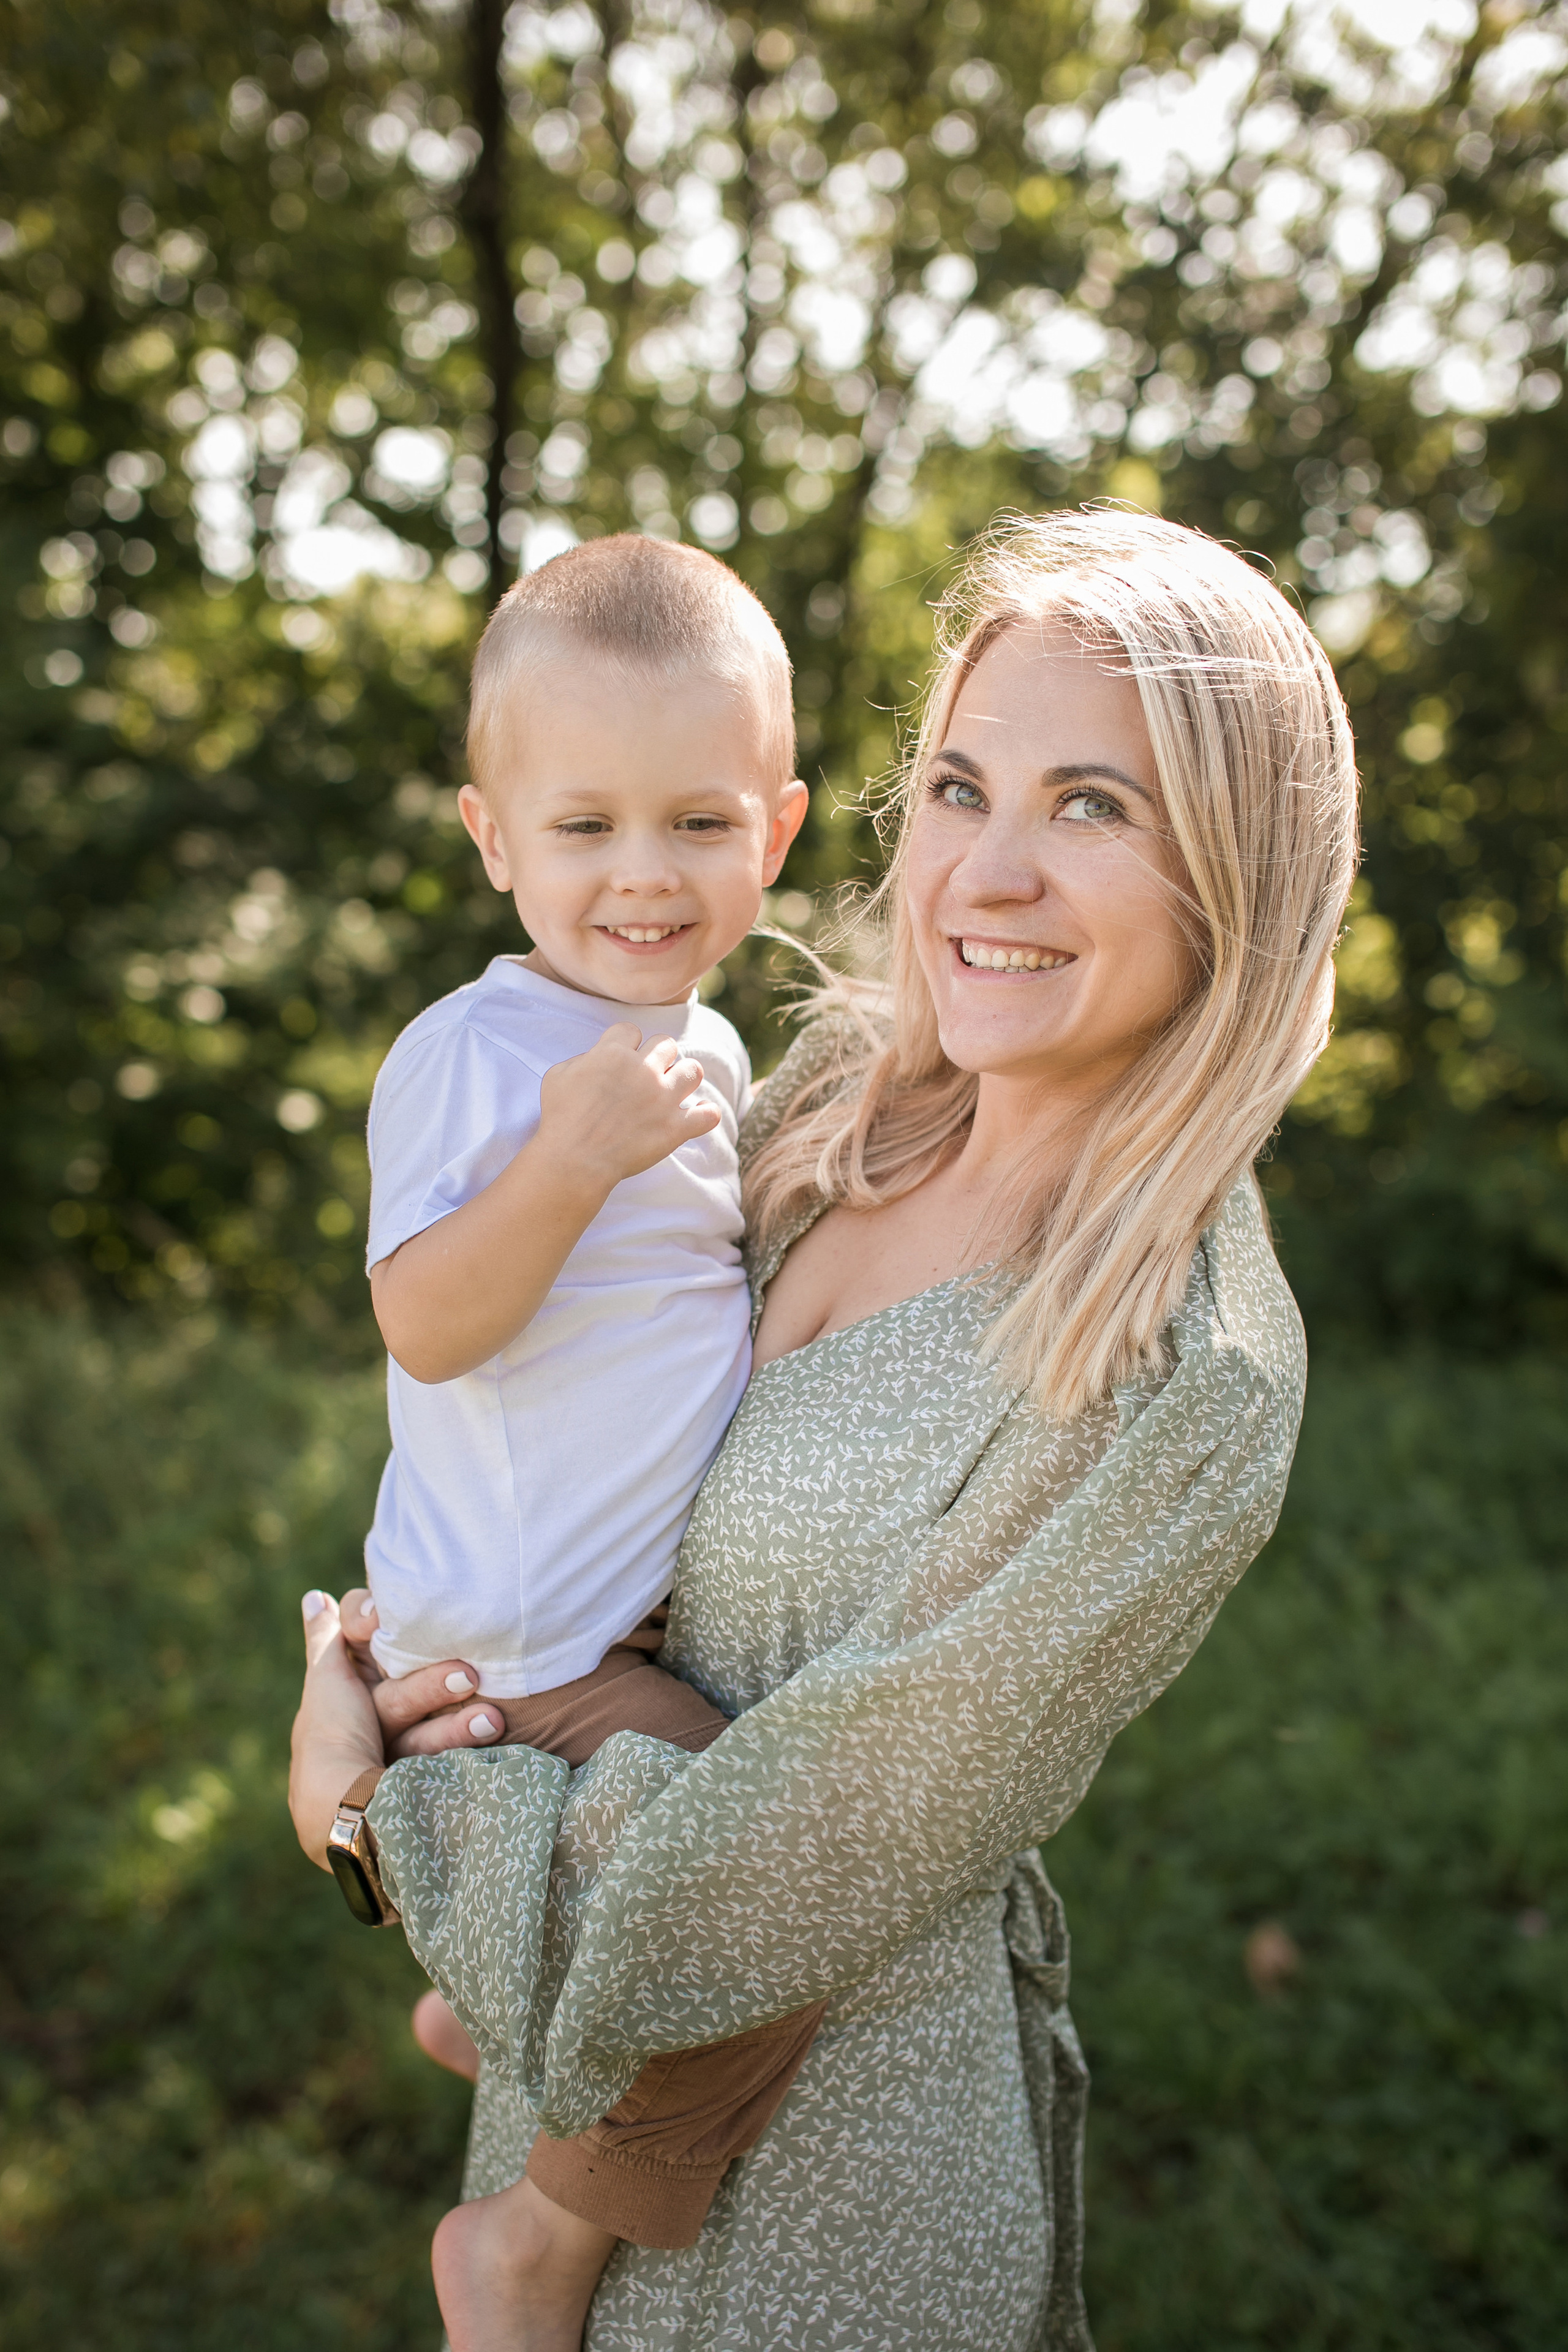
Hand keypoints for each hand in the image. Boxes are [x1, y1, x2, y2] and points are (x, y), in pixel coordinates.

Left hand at [289, 1589, 504, 1870]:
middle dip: (433, 1685)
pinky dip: (470, 1739)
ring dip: (459, 1720)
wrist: (346, 1815)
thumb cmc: (330, 1740)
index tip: (385, 1622)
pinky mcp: (428, 1778)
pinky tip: (496, 1729)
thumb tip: (313, 1597)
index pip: (372, 1648)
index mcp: (346, 1697)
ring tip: (491, 1720)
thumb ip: (327, 1635)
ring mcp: (400, 1754)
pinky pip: (453, 1753)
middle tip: (467, 1675)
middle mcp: (373, 1722)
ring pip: (433, 1724)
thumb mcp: (326, 1679)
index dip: (380, 1632)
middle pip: (408, 1690)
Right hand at [539, 1023, 720, 1192]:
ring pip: (693, 1070)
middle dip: (658, 1056)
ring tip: (673, 1089)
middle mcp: (643, 1070)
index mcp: (614, 1053)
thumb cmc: (560, 1119)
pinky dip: (705, 1114)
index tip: (621, 1062)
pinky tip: (696, 1115)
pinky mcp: (675, 1128)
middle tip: (648, 1075)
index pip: (632, 1030)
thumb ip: (583, 1058)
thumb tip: (599, 1057)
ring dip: (684, 1077)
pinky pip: (708, 1114)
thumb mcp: (558, 1075)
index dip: (626, 1044)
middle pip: (666, 1043)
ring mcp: (663, 1098)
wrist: (574, 1160)